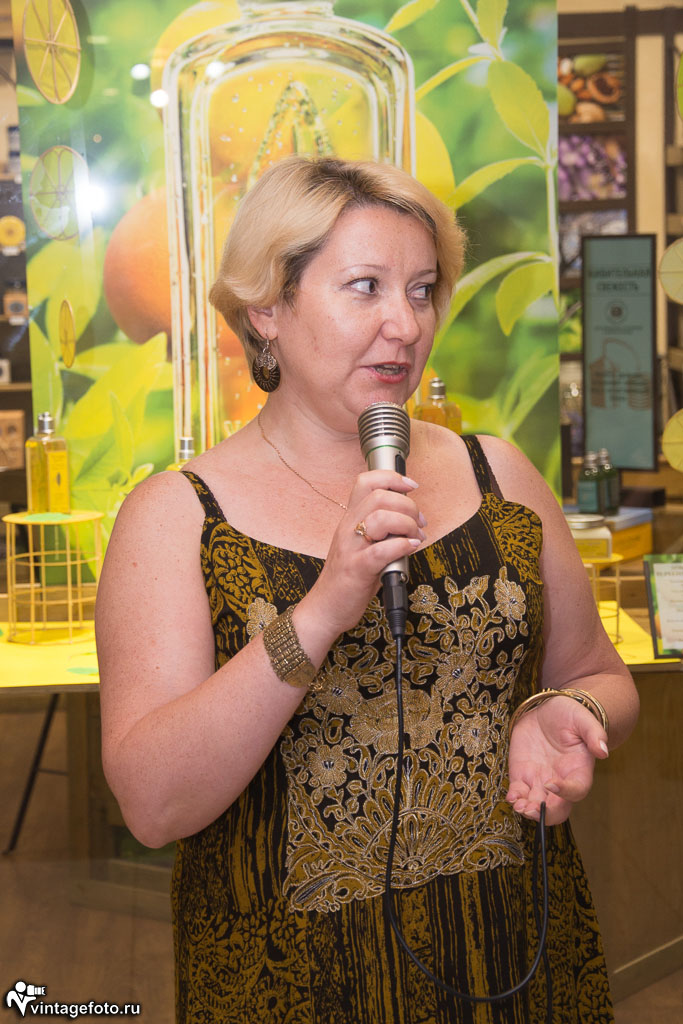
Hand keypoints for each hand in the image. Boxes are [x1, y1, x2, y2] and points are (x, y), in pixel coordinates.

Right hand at [303, 469, 424, 639]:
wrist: (325, 608)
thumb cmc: (348, 579)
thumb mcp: (362, 546)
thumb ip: (382, 531)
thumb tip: (412, 522)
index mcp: (349, 520)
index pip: (365, 482)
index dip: (391, 478)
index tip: (411, 486)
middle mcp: (347, 529)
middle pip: (379, 496)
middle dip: (408, 505)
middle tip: (419, 522)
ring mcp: (351, 548)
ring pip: (380, 517)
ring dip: (407, 524)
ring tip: (416, 536)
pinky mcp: (357, 569)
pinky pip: (381, 550)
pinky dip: (402, 545)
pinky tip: (411, 548)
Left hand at [506, 695, 608, 824]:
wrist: (547, 710)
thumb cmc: (569, 714)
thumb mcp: (582, 719)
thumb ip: (594, 733)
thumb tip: (603, 751)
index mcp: (578, 770)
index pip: (577, 790)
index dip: (565, 792)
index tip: (550, 783)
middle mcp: (560, 780)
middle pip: (557, 808)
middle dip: (545, 812)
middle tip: (531, 808)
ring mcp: (540, 780)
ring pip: (536, 805)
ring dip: (527, 810)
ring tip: (519, 805)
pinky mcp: (523, 775)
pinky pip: (519, 792)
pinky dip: (515, 798)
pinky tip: (511, 797)